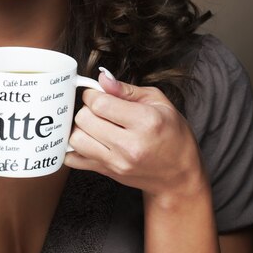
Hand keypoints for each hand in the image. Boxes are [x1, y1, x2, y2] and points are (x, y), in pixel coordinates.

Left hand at [65, 71, 206, 201]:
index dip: (93, 94)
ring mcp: (117, 162)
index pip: (99, 103)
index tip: (98, 94)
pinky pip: (73, 160)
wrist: (179, 174)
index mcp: (145, 122)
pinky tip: (88, 140)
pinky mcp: (107, 173)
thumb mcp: (158, 102)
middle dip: (86, 109)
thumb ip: (126, 89)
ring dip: (80, 128)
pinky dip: (73, 148)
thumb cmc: (172, 135)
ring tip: (94, 124)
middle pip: (84, 119)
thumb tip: (102, 78)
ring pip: (75, 139)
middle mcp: (130, 145)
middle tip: (99, 109)